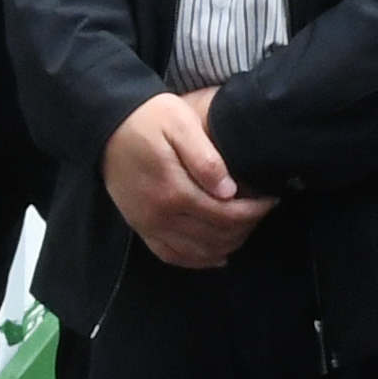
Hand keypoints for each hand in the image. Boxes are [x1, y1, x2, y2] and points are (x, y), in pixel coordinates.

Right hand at [101, 92, 273, 271]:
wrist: (107, 124)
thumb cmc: (148, 118)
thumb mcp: (180, 124)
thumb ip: (205, 158)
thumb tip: (229, 190)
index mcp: (174, 191)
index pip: (225, 215)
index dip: (253, 212)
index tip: (271, 200)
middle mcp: (160, 216)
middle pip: (214, 236)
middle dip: (245, 227)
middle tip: (262, 211)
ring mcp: (148, 225)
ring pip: (196, 252)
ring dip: (226, 245)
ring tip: (245, 227)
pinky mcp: (140, 227)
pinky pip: (171, 255)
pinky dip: (197, 260)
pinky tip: (216, 255)